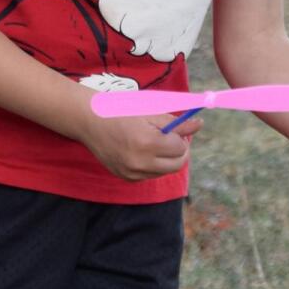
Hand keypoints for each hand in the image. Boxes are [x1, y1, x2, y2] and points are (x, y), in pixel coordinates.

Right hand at [79, 108, 196, 181]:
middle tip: (172, 139)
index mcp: (147, 143)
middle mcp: (140, 162)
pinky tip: (142, 151)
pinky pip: (150, 175)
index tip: (177, 130)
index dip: (181, 138)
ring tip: (153, 142)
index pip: (180, 149)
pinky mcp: (126, 178)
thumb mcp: (150, 112)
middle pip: (177, 165)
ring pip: (164, 171)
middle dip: (179, 152)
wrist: (89, 120)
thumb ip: (176, 123)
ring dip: (167, 159)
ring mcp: (132, 173)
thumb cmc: (121, 110)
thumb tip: (199, 125)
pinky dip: (153, 164)